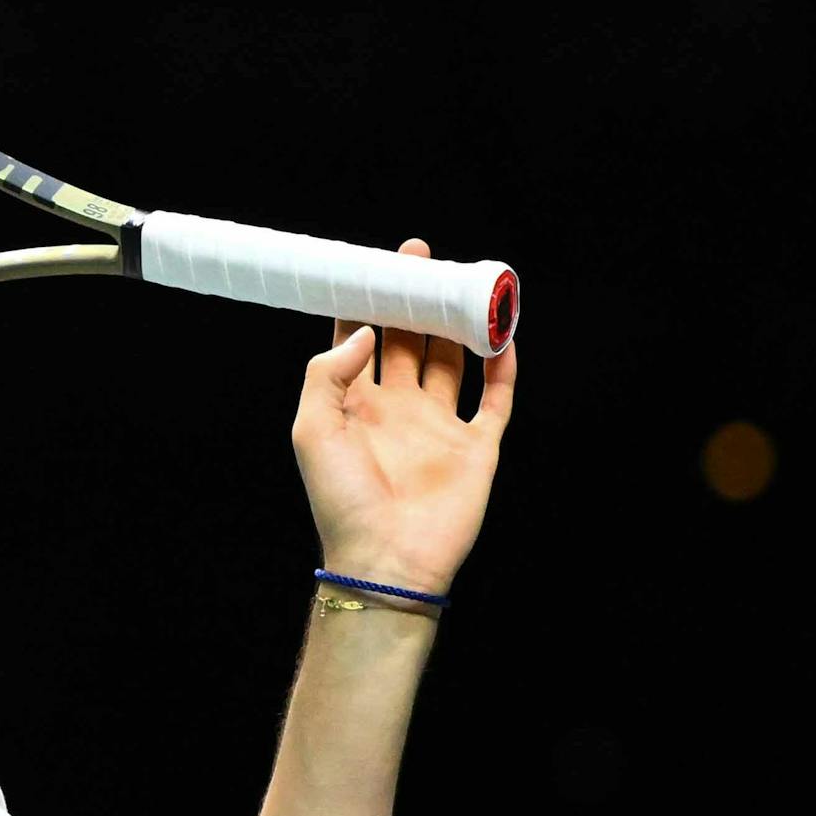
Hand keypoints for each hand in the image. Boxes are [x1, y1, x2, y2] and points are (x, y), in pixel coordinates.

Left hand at [291, 237, 518, 595]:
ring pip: (452, 362)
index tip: (371, 267)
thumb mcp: (312, 429)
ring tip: (461, 283)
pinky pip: (496, 400)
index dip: (366, 306)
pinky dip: (503, 369)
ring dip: (456, 325)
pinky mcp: (476, 448)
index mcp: (356, 406)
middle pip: (408, 342)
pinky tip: (503, 336)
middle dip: (413, 300)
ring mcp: (439, 428)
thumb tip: (364, 328)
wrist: (387, 558)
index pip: (360, 344)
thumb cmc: (342, 500)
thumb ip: (328, 373)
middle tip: (419, 257)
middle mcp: (399, 411)